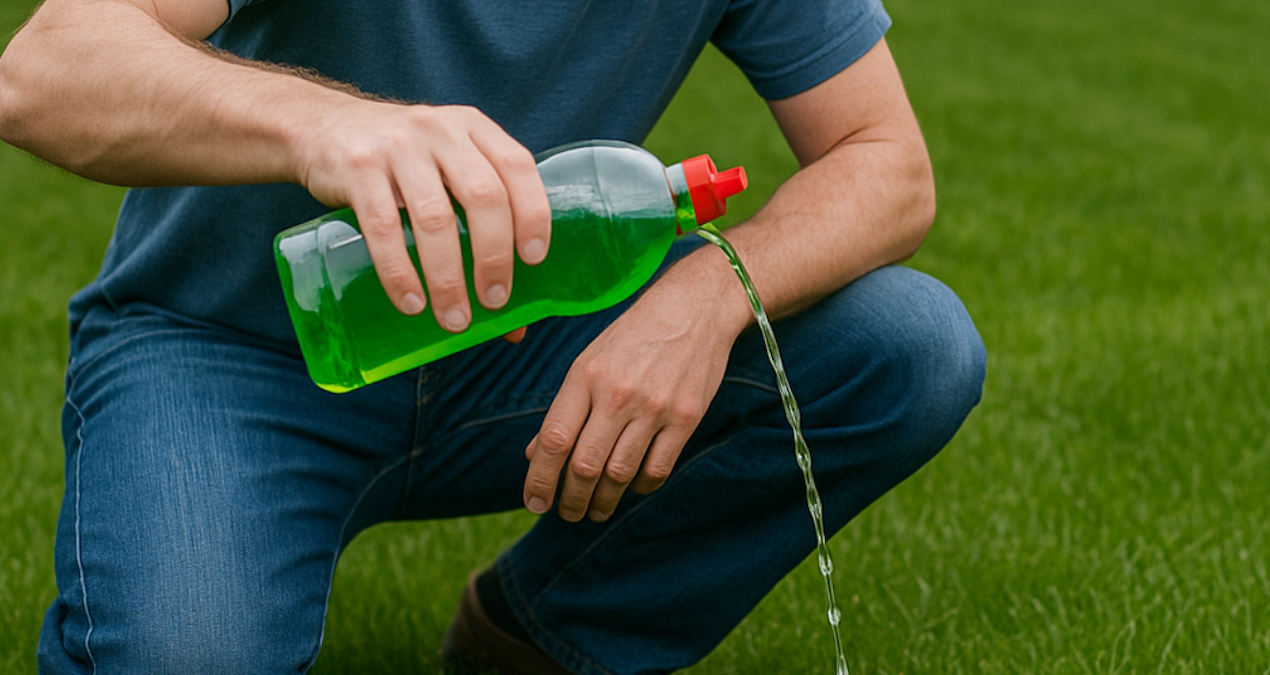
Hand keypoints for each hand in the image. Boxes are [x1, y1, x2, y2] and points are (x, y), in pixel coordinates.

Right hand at [296, 102, 550, 330]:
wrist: (320, 126)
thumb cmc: (401, 163)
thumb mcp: (444, 169)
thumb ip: (477, 225)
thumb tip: (514, 323)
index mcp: (472, 128)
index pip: (517, 165)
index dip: (533, 213)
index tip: (533, 260)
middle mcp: (440, 131)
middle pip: (483, 196)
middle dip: (494, 256)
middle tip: (495, 301)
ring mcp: (397, 146)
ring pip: (435, 217)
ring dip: (448, 276)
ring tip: (454, 316)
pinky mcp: (357, 169)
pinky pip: (383, 227)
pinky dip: (399, 271)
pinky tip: (411, 302)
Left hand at [521, 286, 739, 522]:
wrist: (694, 308)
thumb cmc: (634, 335)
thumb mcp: (590, 360)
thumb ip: (565, 408)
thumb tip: (533, 453)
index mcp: (585, 375)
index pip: (554, 439)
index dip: (539, 478)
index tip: (534, 502)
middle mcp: (617, 393)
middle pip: (584, 465)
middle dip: (570, 500)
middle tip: (566, 514)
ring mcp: (654, 407)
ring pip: (619, 474)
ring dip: (603, 502)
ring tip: (595, 511)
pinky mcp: (686, 417)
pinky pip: (657, 469)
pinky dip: (640, 487)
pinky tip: (631, 488)